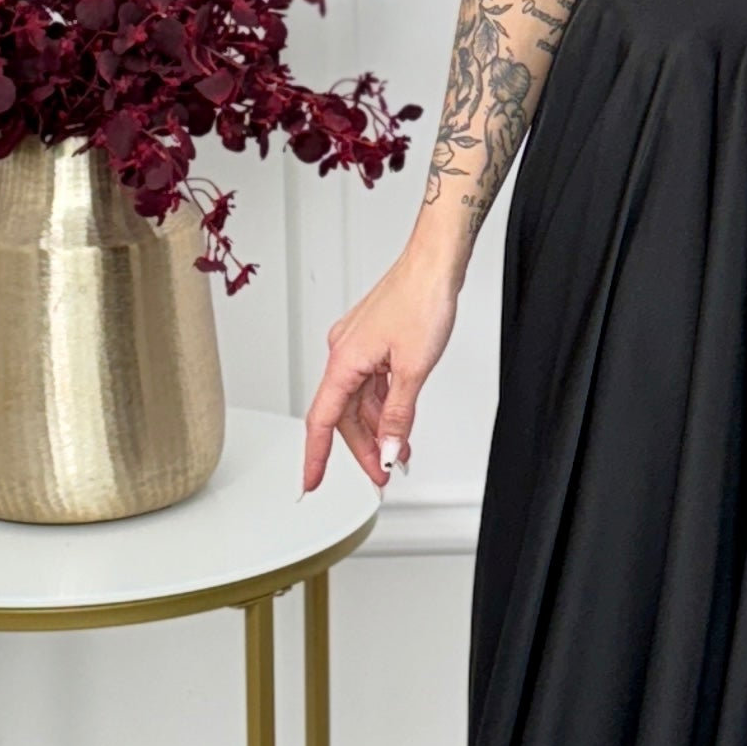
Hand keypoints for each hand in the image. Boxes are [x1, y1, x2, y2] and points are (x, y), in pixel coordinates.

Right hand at [302, 251, 461, 493]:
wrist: (435, 262)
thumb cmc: (421, 299)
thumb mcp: (413, 369)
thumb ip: (398, 415)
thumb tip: (386, 448)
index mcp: (344, 361)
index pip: (321, 421)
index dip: (315, 456)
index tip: (312, 482)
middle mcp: (344, 353)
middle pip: (344, 415)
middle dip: (362, 448)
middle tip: (380, 475)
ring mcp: (358, 347)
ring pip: (360, 401)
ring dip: (377, 429)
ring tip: (397, 454)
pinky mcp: (374, 341)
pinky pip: (372, 384)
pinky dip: (384, 406)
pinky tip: (399, 423)